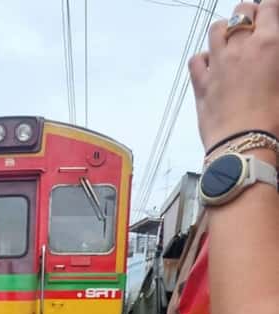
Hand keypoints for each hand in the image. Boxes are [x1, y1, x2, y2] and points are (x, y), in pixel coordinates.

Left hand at [189, 1, 278, 148]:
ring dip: (225, 30)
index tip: (273, 13)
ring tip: (232, 40)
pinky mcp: (202, 84)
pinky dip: (204, 57)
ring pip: (216, 29)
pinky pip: (197, 59)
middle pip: (241, 12)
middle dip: (249, 13)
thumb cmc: (273, 120)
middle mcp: (241, 48)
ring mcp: (218, 65)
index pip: (269, 7)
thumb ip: (276, 61)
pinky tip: (211, 65)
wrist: (243, 146)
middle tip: (255, 25)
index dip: (272, 7)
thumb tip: (273, 58)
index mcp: (268, 43)